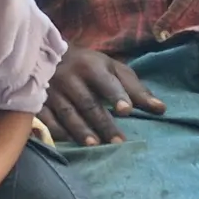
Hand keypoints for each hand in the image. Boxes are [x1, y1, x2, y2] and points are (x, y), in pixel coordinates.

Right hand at [39, 47, 163, 144]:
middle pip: (88, 103)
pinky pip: (47, 119)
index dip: (116, 95)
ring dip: (81, 130)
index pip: (106, 82)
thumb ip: (135, 89)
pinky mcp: (37, 101)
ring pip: (67, 112)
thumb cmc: (87, 65)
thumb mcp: (112, 69)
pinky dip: (58, 131)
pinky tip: (70, 142)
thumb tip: (161, 110)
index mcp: (91, 65)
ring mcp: (51, 89)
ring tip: (95, 145)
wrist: (44, 53)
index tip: (126, 110)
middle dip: (103, 123)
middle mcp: (69, 76)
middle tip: (119, 142)